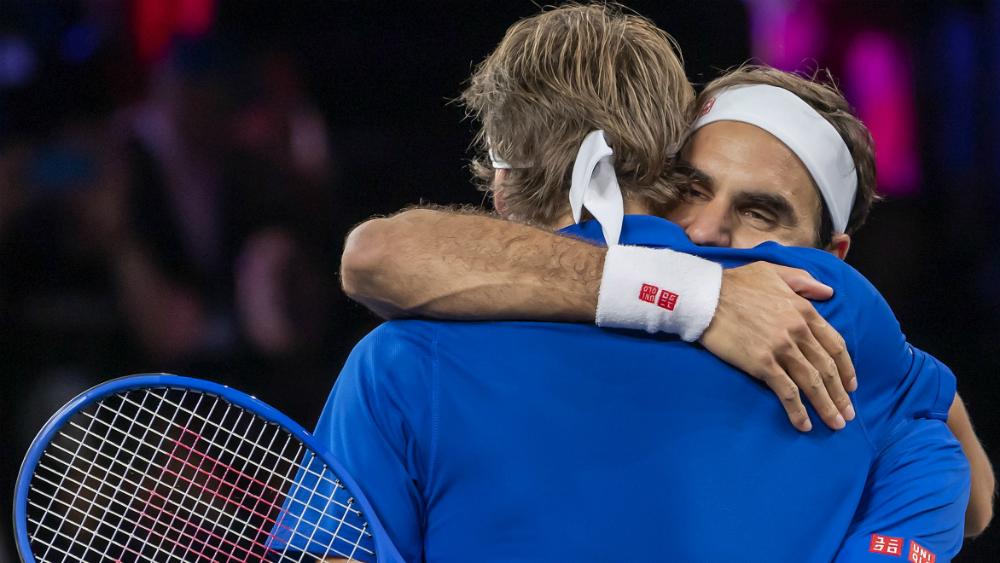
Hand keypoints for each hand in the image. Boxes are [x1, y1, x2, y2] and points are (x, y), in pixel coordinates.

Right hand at [699, 261, 855, 431]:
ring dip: (826, 406)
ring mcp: (781, 348)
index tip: (851, 385)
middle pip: (827, 368)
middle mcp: (798, 330)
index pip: (835, 344)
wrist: (705, 297)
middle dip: (840, 394)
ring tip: (835, 424)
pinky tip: (804, 425)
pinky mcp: (762, 364)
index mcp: (804, 310)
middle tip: (848, 414)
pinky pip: (787, 392)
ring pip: (812, 382)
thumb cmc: (735, 283)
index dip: (846, 368)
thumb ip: (803, 281)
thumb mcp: (773, 271)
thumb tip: (828, 292)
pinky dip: (798, 410)